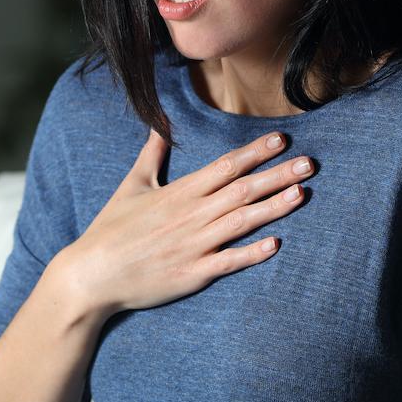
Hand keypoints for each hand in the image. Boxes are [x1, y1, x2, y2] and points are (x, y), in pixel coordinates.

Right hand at [57, 128, 311, 316]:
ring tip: (301, 193)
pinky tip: (275, 244)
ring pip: (242, 222)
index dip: (255, 152)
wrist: (92, 274)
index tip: (282, 140)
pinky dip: (251, 253)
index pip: (225, 166)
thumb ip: (151, 155)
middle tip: (310, 163)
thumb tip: (160, 126)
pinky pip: (228, 262)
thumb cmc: (110, 229)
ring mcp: (194, 245)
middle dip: (278, 175)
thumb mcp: (131, 186)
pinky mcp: (193, 274)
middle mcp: (191, 215)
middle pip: (242, 190)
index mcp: (179, 192)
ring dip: (273, 207)